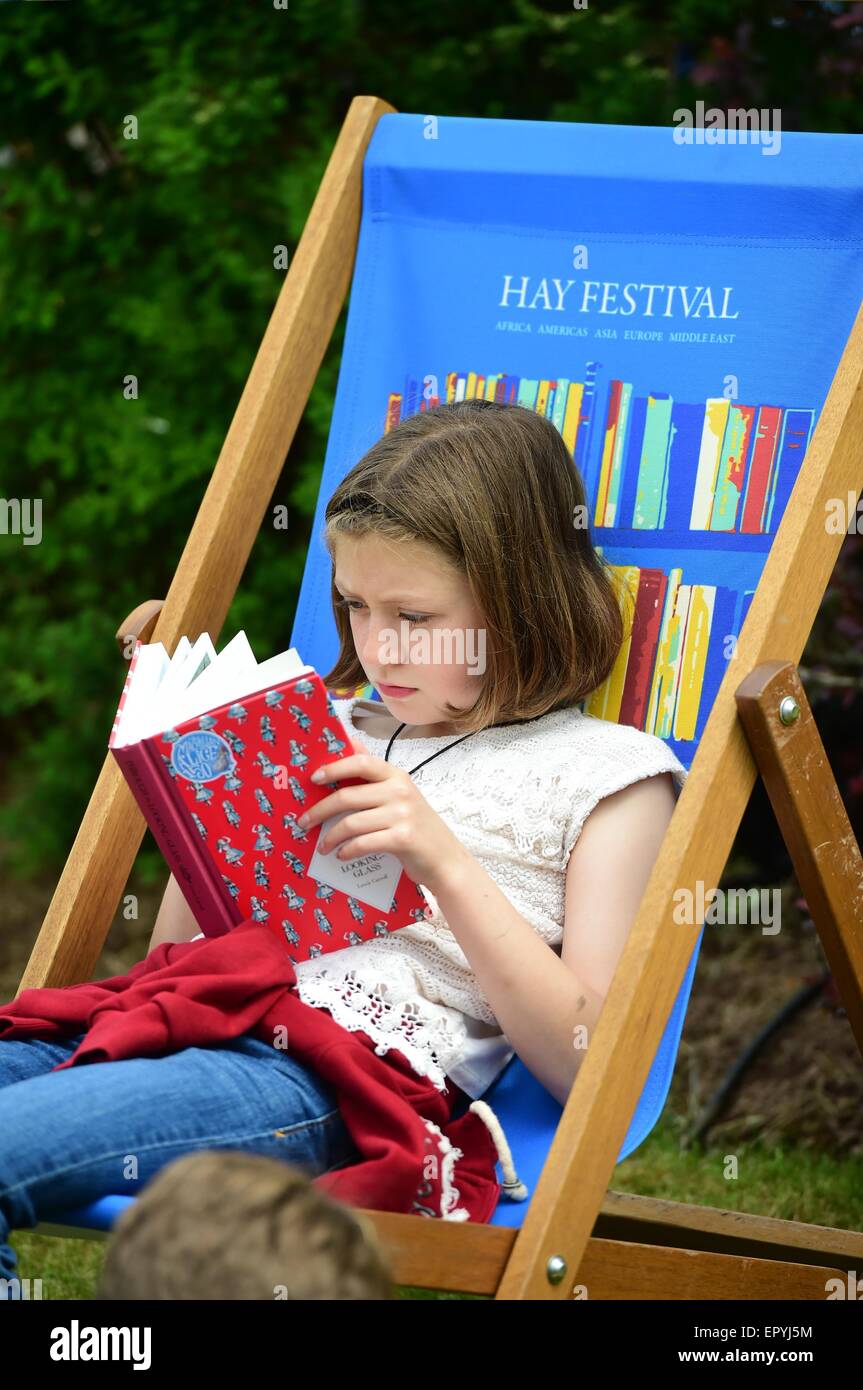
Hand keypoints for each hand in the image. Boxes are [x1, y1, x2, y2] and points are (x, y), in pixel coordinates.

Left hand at [297, 734, 468, 897]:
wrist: (445, 859)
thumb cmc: (418, 827)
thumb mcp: (400, 796)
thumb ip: (375, 775)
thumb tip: (350, 743)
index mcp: (397, 776)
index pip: (361, 762)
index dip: (334, 768)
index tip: (313, 779)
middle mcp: (400, 791)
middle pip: (347, 796)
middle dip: (320, 810)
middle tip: (304, 822)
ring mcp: (402, 814)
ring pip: (351, 822)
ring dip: (330, 836)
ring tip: (322, 846)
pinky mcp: (402, 838)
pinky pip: (363, 843)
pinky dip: (347, 851)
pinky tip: (341, 855)